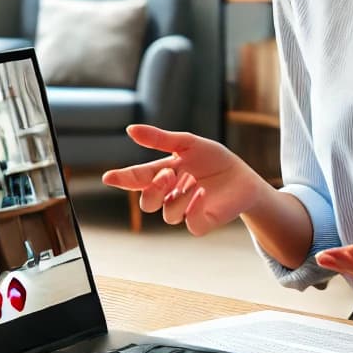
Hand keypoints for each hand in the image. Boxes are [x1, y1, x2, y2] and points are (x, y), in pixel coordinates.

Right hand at [102, 124, 273, 234]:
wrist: (243, 177)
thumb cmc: (214, 159)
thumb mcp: (187, 143)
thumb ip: (159, 139)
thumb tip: (130, 129)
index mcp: (163, 174)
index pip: (138, 178)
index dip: (123, 179)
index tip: (109, 177)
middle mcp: (170, 195)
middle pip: (148, 201)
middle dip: (153, 189)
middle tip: (168, 174)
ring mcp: (185, 210)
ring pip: (167, 214)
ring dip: (177, 197)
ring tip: (193, 182)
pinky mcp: (201, 222)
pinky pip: (189, 223)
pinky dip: (192, 208)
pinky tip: (201, 194)